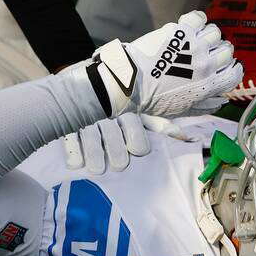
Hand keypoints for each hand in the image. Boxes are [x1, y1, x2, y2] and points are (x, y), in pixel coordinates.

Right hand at [63, 113, 193, 173]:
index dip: (136, 141)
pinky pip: (70, 138)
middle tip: (118, 165)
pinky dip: (74, 151)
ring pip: (91, 137)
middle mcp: (107, 114)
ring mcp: (86, 119)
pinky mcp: (68, 125)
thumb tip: (187, 138)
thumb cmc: (117, 107)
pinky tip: (77, 164)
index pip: (133, 126)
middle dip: (115, 150)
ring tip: (98, 169)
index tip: (137, 151)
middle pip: (113, 134)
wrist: (80, 87)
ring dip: (95, 154)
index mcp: (126, 111)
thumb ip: (159, 125)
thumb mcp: (138, 112)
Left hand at [81, 11, 242, 117]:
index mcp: (208, 86)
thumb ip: (205, 106)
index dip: (234, 69)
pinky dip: (197, 19)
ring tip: (197, 39)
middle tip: (207, 52)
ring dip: (208, 35)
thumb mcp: (182, 110)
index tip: (228, 66)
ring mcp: (194, 46)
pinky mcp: (181, 32)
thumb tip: (221, 101)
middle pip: (227, 51)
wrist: (131, 82)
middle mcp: (205, 65)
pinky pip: (199, 18)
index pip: (235, 74)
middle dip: (220, 51)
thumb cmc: (154, 99)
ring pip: (215, 33)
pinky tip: (191, 25)